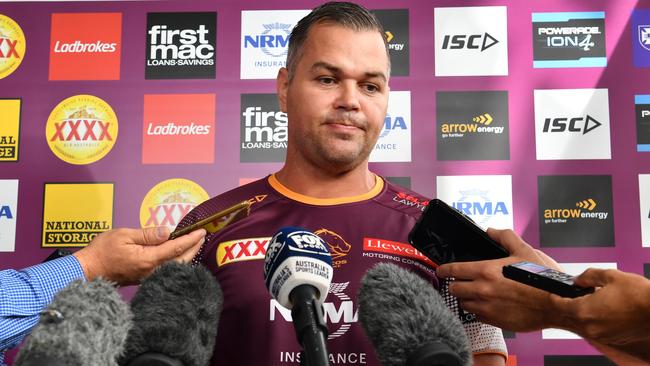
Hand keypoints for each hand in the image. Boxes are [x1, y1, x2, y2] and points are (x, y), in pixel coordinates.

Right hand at [73, 227, 205, 284]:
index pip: (176, 248)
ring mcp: (149, 276)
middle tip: (202, 236)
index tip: (201, 231)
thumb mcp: (124, 235)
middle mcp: (151, 270)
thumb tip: (168, 231)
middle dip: (193, 247)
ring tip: (194, 243)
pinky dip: (177, 261)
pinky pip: (167, 269)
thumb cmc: (102, 251)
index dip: (190, 239)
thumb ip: (148, 234)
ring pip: (175, 266)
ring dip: (187, 255)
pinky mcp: (145, 278)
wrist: (88, 271)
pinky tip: (179, 254)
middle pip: (180, 260)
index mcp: (147, 259)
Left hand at [435, 228, 560, 331]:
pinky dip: (477, 310)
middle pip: (453, 289)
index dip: (443, 269)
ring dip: (465, 298)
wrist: (557, 304)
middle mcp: (483, 290)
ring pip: (463, 304)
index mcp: (486, 271)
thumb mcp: (524, 250)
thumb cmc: (543, 279)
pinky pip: (476, 316)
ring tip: (473, 293)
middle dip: (454, 284)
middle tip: (459, 281)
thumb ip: (505, 237)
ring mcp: (487, 308)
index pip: (453, 270)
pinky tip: (485, 305)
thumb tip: (491, 231)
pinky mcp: (494, 322)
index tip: (441, 270)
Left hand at [551, 268, 649, 346]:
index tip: (554, 292)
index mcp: (584, 310)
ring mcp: (602, 335)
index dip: (555, 296)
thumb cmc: (638, 294)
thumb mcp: (610, 276)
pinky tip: (607, 311)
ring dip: (585, 313)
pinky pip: (598, 330)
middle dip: (571, 304)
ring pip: (585, 323)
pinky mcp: (613, 339)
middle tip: (576, 293)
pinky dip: (598, 321)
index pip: (559, 305)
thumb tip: (578, 280)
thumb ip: (589, 276)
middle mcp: (590, 326)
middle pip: (571, 315)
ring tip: (595, 300)